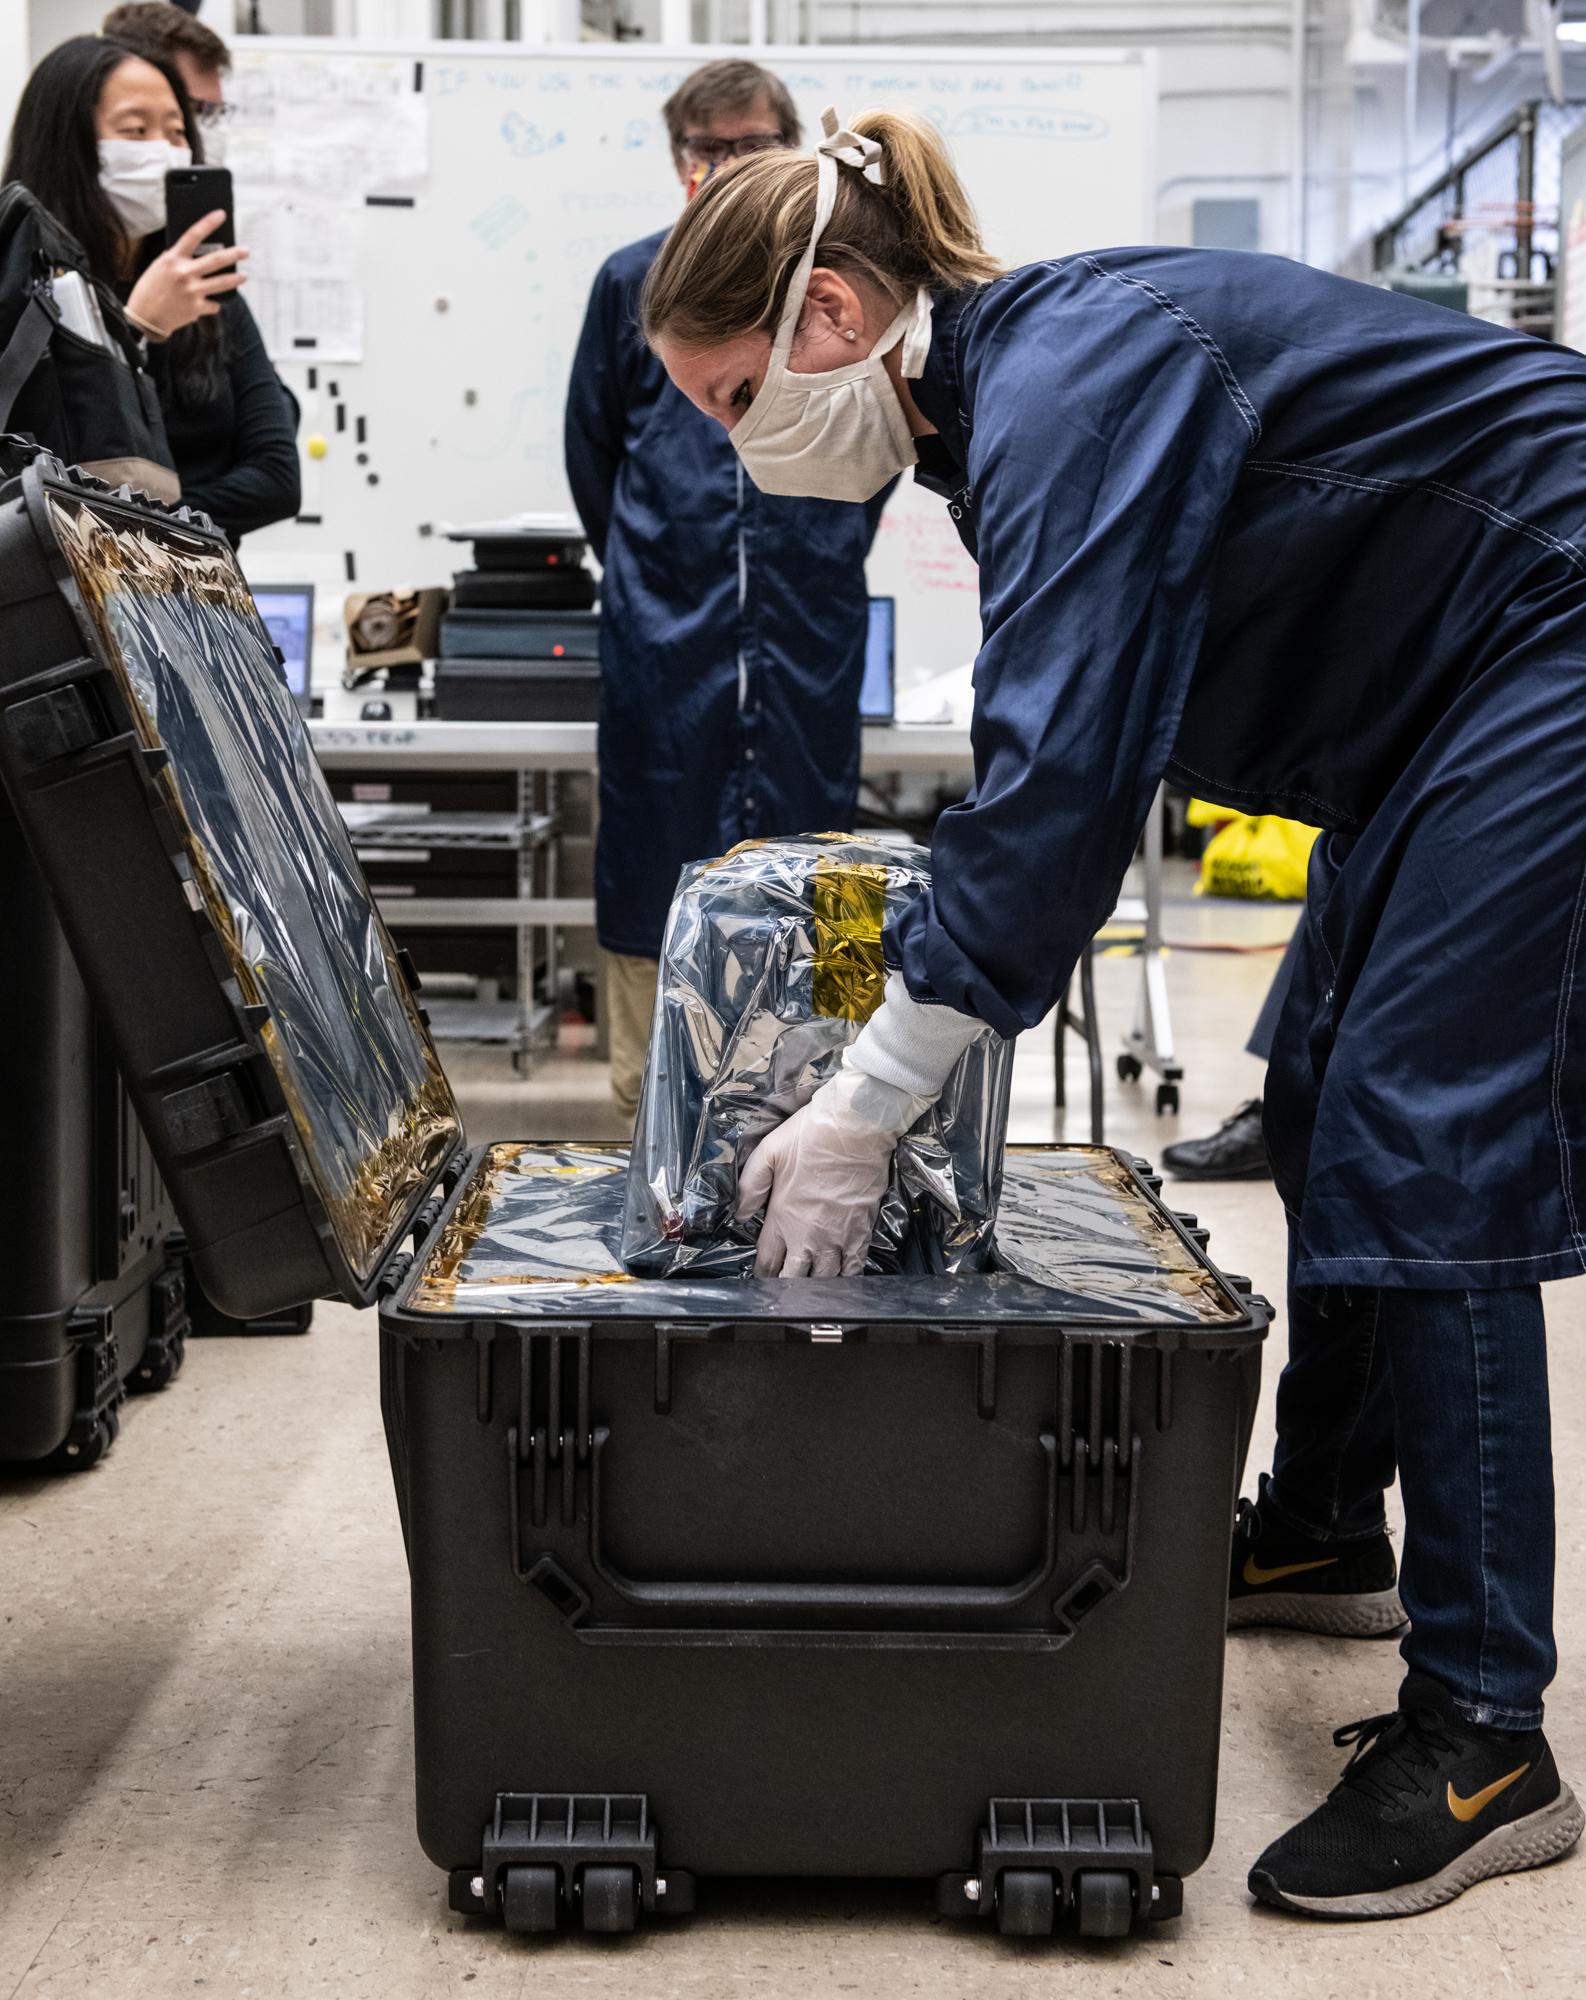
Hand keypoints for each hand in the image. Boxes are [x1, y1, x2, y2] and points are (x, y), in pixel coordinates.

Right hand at [126, 213, 247, 337]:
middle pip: (216, 260)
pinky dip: (211, 303)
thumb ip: (178, 260)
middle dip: (234, 254)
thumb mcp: (160, 267)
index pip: (193, 235)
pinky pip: (213, 304)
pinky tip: (207, 303)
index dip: (208, 223)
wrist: (145, 316)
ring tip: (244, 276)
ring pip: (222, 282)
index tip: (221, 214)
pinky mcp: (197, 308)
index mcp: (173, 259)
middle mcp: (184, 273)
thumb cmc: (152, 288)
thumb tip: (199, 254)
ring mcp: (192, 291)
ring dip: (236, 279)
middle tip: (246, 251)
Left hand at [736, 1066, 921, 1277]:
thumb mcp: (768, 1153)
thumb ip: (750, 1187)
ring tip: (811, 1292)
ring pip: (824, 1279)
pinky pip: (855, 1268)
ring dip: (816, 1287)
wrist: (855, 1128)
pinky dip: (847, 1279)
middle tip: (784, 1292)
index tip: (762, 1279)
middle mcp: (808, 1236)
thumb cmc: (810, 1136)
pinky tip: (843, 1282)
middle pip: (794, 1278)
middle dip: (786, 1287)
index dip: (763, 1275)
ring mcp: (837, 1237)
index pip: (768, 1261)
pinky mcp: (861, 1232)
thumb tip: (741, 1214)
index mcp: (782, 1218)